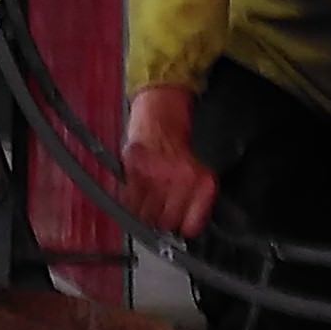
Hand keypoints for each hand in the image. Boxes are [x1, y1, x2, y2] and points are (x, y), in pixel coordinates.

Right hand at [121, 85, 216, 238]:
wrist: (162, 103)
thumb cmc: (178, 132)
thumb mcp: (197, 165)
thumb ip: (194, 194)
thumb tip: (187, 222)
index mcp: (202, 180)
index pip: (191, 223)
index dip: (183, 226)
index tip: (180, 226)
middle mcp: (182, 179)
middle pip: (167, 222)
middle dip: (162, 219)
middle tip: (160, 208)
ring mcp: (157, 175)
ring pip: (146, 215)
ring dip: (144, 212)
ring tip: (147, 199)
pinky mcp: (135, 169)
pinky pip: (129, 200)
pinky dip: (129, 200)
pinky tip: (135, 191)